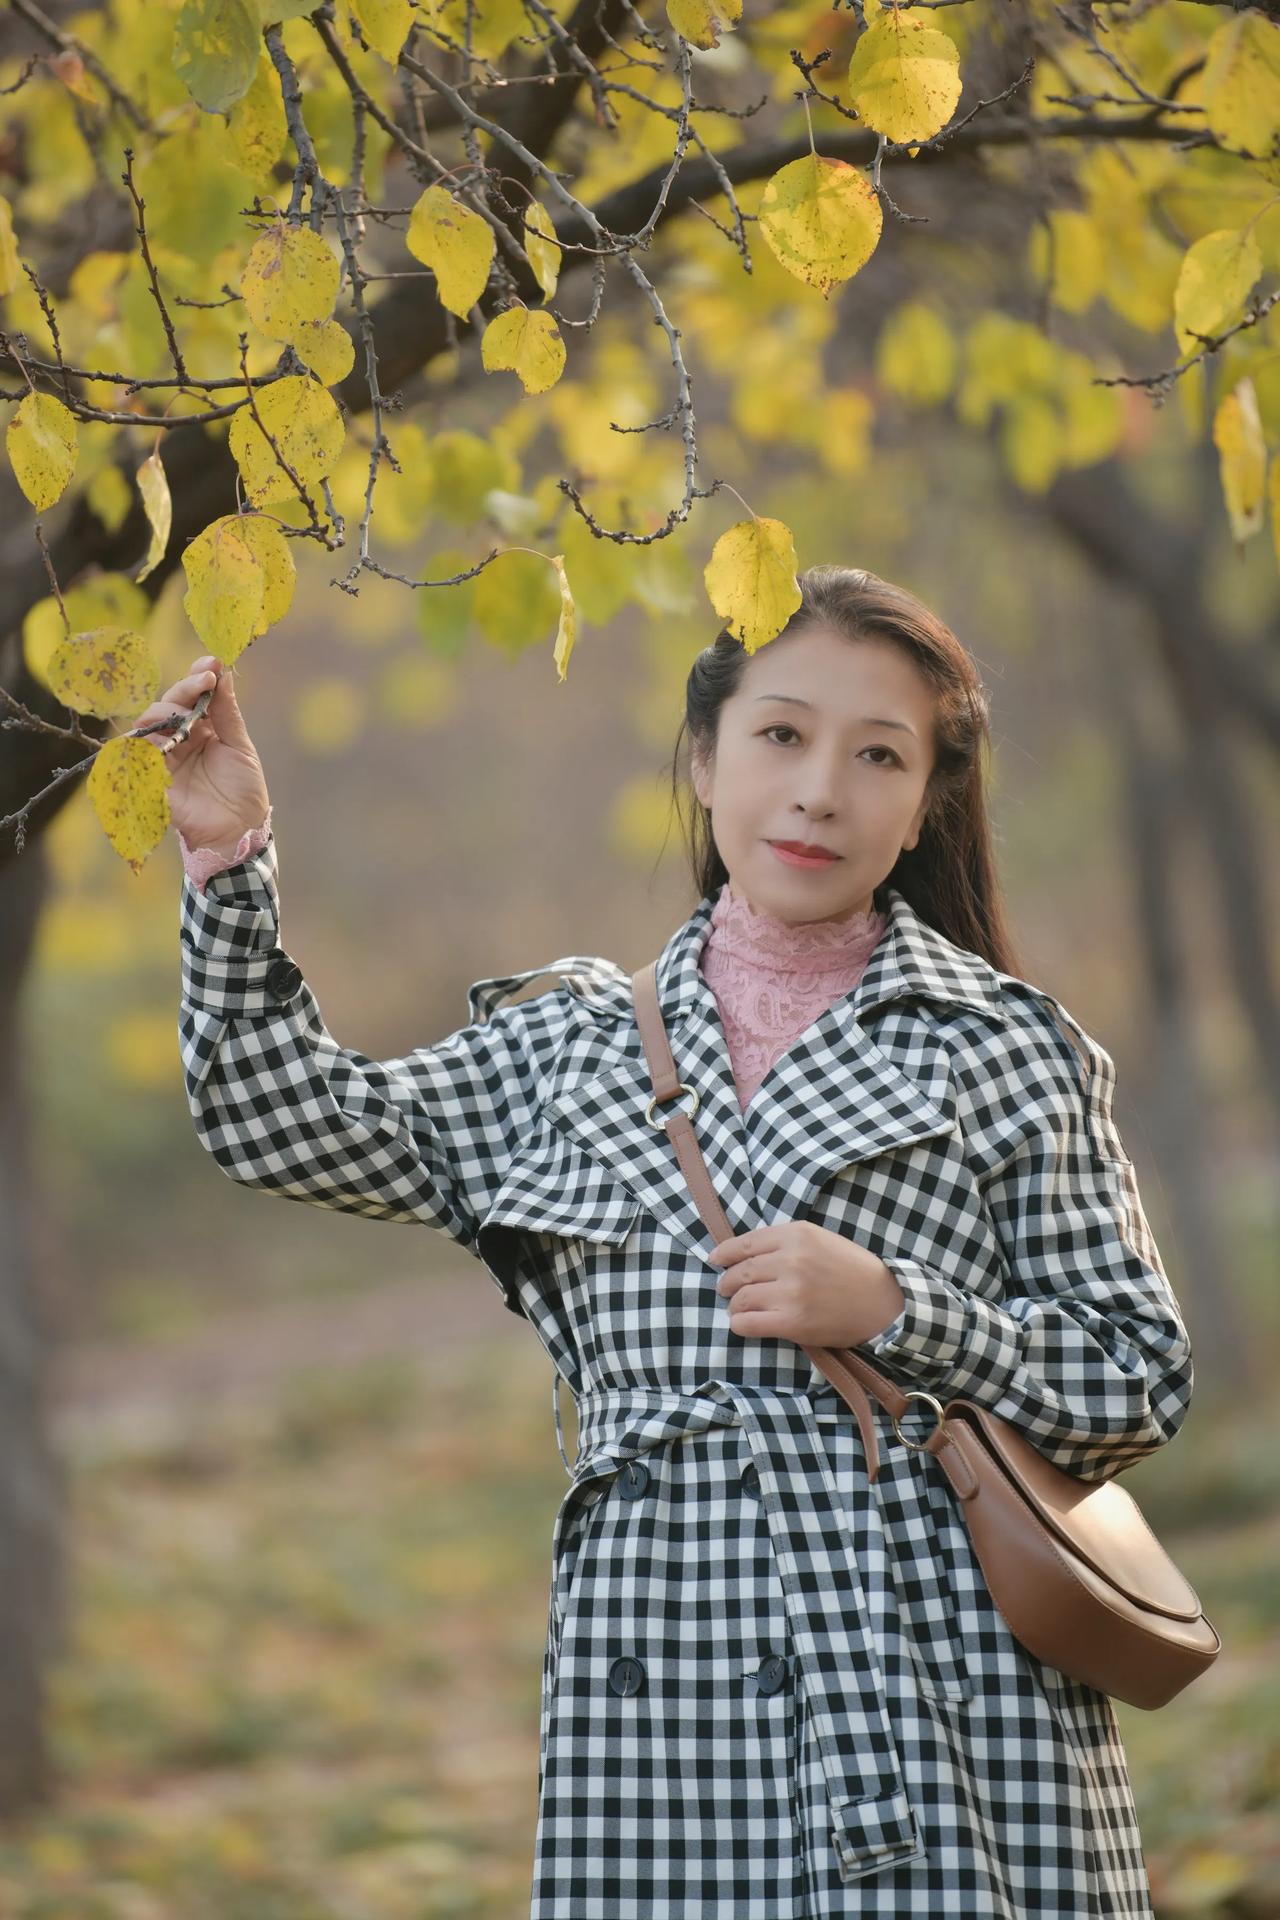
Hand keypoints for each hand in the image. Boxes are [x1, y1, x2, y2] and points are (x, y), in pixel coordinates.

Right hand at [128, 655, 270, 854]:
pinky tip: (164, 738)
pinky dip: (145, 745)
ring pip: (146, 726)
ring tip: (187, 715)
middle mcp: (177, 740)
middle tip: (203, 684)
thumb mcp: (240, 746)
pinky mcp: (151, 781)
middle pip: (165, 706)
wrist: (241, 828)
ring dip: (164, 714)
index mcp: (199, 729)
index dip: (195, 677)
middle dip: (182, 691)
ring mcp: (163, 760)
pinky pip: (136, 759)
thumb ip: (226, 711)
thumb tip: (222, 670)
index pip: (188, 696)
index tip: (210, 665)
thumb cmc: (244, 789)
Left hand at [708, 1221, 906, 1347]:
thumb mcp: (819, 1239)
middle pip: (739, 1272)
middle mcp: (790, 1260)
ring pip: (740, 1299)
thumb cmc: (852, 1270)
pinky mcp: (793, 1322)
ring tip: (740, 1309)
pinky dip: (740, 1324)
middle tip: (727, 1290)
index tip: (716, 1260)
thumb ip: (784, 1242)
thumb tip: (743, 1253)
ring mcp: (791, 1292)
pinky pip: (748, 1323)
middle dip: (727, 1283)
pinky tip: (744, 1323)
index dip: (724, 1254)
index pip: (744, 1244)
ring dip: (735, 1306)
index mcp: (796, 1235)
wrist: (883, 1302)